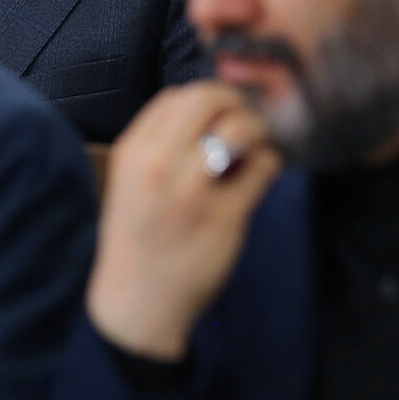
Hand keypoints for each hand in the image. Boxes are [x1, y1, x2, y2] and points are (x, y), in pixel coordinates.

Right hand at [86, 83, 281, 361]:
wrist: (136, 303)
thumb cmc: (136, 240)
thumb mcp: (129, 184)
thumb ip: (159, 148)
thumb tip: (210, 117)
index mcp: (132, 152)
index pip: (174, 96)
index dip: (203, 99)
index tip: (217, 114)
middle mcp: (159, 164)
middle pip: (207, 99)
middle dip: (234, 102)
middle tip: (244, 121)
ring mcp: (193, 190)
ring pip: (241, 126)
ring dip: (256, 130)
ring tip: (254, 148)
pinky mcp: (225, 216)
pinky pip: (263, 166)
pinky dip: (269, 162)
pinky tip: (260, 174)